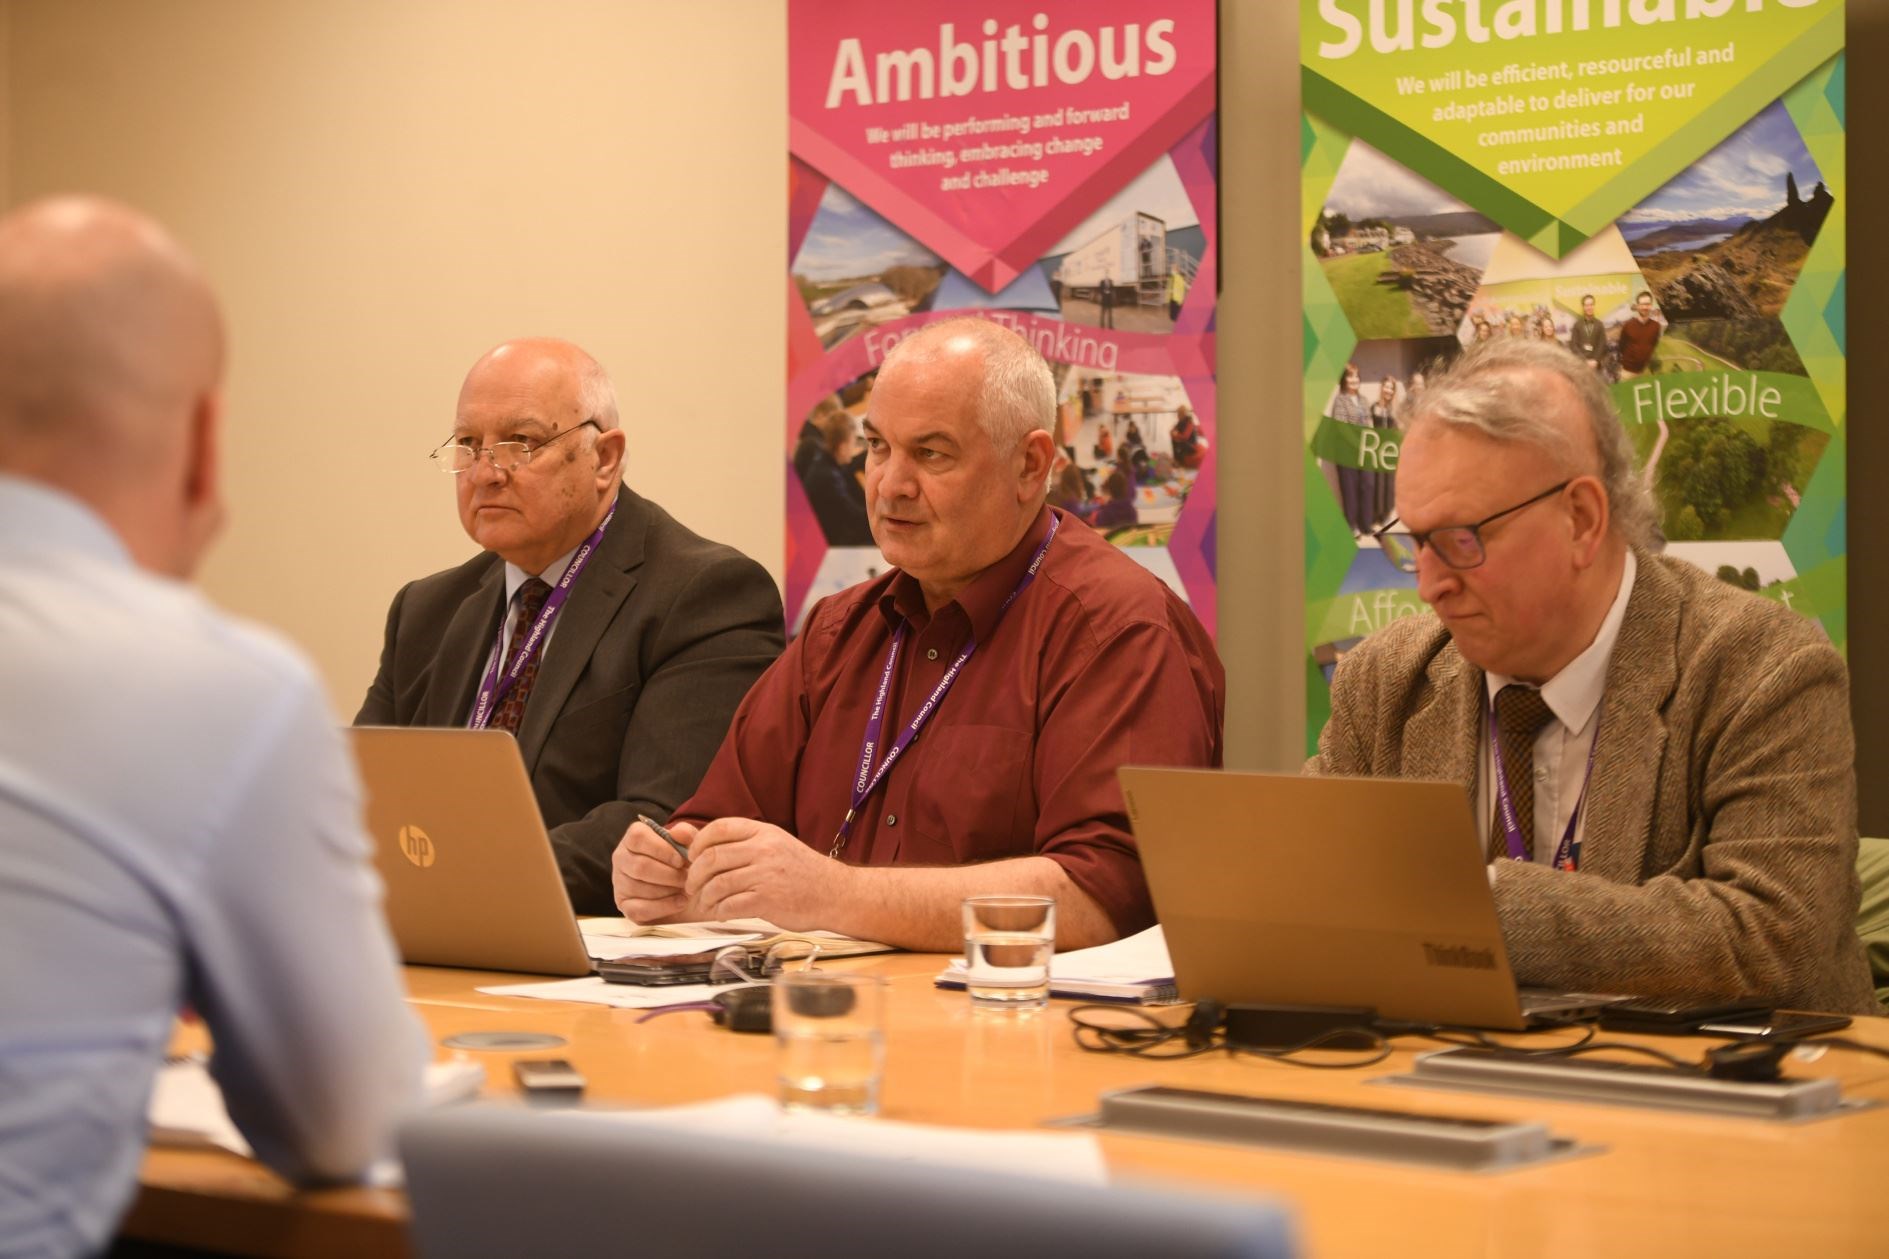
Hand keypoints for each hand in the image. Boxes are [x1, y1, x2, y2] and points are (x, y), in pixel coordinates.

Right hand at [612, 818, 697, 922]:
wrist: (684, 889)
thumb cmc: (682, 862)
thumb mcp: (688, 843)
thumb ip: (686, 834)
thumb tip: (677, 833)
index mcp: (633, 838)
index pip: (638, 837)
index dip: (662, 849)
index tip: (680, 860)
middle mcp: (621, 858)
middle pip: (640, 866)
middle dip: (669, 874)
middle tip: (687, 878)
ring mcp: (620, 883)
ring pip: (639, 887)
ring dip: (668, 890)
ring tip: (685, 889)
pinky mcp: (625, 906)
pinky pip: (640, 909)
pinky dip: (664, 907)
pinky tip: (680, 902)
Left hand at [685, 818, 846, 928]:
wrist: (835, 894)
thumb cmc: (801, 872)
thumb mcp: (774, 846)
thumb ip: (740, 843)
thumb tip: (695, 842)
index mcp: (763, 832)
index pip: (719, 828)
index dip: (698, 843)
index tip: (693, 857)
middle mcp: (764, 850)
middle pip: (712, 857)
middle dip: (694, 875)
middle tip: (692, 886)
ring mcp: (766, 875)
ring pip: (717, 883)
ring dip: (705, 896)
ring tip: (705, 902)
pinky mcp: (768, 900)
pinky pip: (730, 905)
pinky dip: (719, 911)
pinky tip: (720, 913)